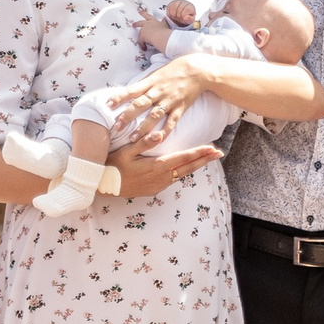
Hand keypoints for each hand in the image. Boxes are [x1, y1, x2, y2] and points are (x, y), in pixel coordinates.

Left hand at [104, 54, 211, 142]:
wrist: (198, 70)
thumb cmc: (174, 70)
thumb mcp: (156, 73)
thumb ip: (143, 84)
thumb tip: (126, 92)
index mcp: (151, 82)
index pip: (132, 90)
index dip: (119, 97)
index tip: (107, 105)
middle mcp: (158, 91)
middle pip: (140, 104)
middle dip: (127, 117)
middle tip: (115, 128)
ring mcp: (170, 100)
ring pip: (154, 116)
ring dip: (143, 128)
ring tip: (132, 138)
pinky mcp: (180, 108)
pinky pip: (171, 122)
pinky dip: (164, 132)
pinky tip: (156, 140)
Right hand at [108, 135, 222, 197]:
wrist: (103, 187)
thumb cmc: (113, 166)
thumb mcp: (126, 152)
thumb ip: (144, 142)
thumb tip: (160, 133)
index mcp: (156, 167)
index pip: (183, 158)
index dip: (199, 153)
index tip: (213, 148)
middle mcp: (161, 178)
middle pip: (188, 168)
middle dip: (204, 160)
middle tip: (219, 153)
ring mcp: (158, 185)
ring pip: (182, 174)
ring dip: (195, 166)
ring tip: (207, 158)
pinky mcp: (154, 189)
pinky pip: (173, 179)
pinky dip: (183, 171)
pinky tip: (186, 167)